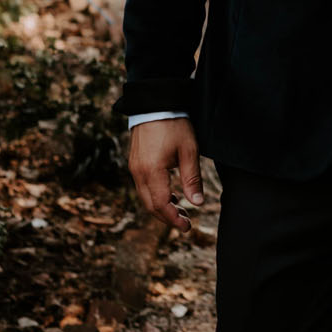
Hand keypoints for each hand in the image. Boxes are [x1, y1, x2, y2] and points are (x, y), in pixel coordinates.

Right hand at [129, 118, 203, 234]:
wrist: (154, 103)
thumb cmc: (174, 125)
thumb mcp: (189, 151)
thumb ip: (192, 179)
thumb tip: (197, 203)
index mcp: (152, 171)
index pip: (161, 204)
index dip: (174, 219)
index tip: (187, 227)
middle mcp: (139, 173)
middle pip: (150, 205)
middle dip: (167, 217)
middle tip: (185, 223)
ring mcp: (134, 168)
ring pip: (145, 197)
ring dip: (161, 207)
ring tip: (180, 210)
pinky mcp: (134, 163)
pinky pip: (143, 186)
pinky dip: (156, 195)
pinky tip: (171, 195)